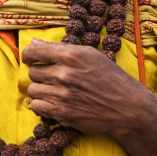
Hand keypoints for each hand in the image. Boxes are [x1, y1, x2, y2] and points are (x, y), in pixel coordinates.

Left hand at [21, 38, 156, 155]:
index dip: (29, 55)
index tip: (31, 59)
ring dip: (41, 90)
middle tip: (53, 78)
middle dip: (40, 74)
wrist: (127, 108)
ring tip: (56, 91)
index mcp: (72, 56)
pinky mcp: (62, 113)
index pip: (34, 51)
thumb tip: (33, 41)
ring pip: (32, 90)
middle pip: (33, 72)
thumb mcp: (90, 55)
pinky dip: (42, 105)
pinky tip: (54, 103)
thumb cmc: (110, 78)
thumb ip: (60, 48)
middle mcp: (65, 74)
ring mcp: (63, 95)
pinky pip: (36, 106)